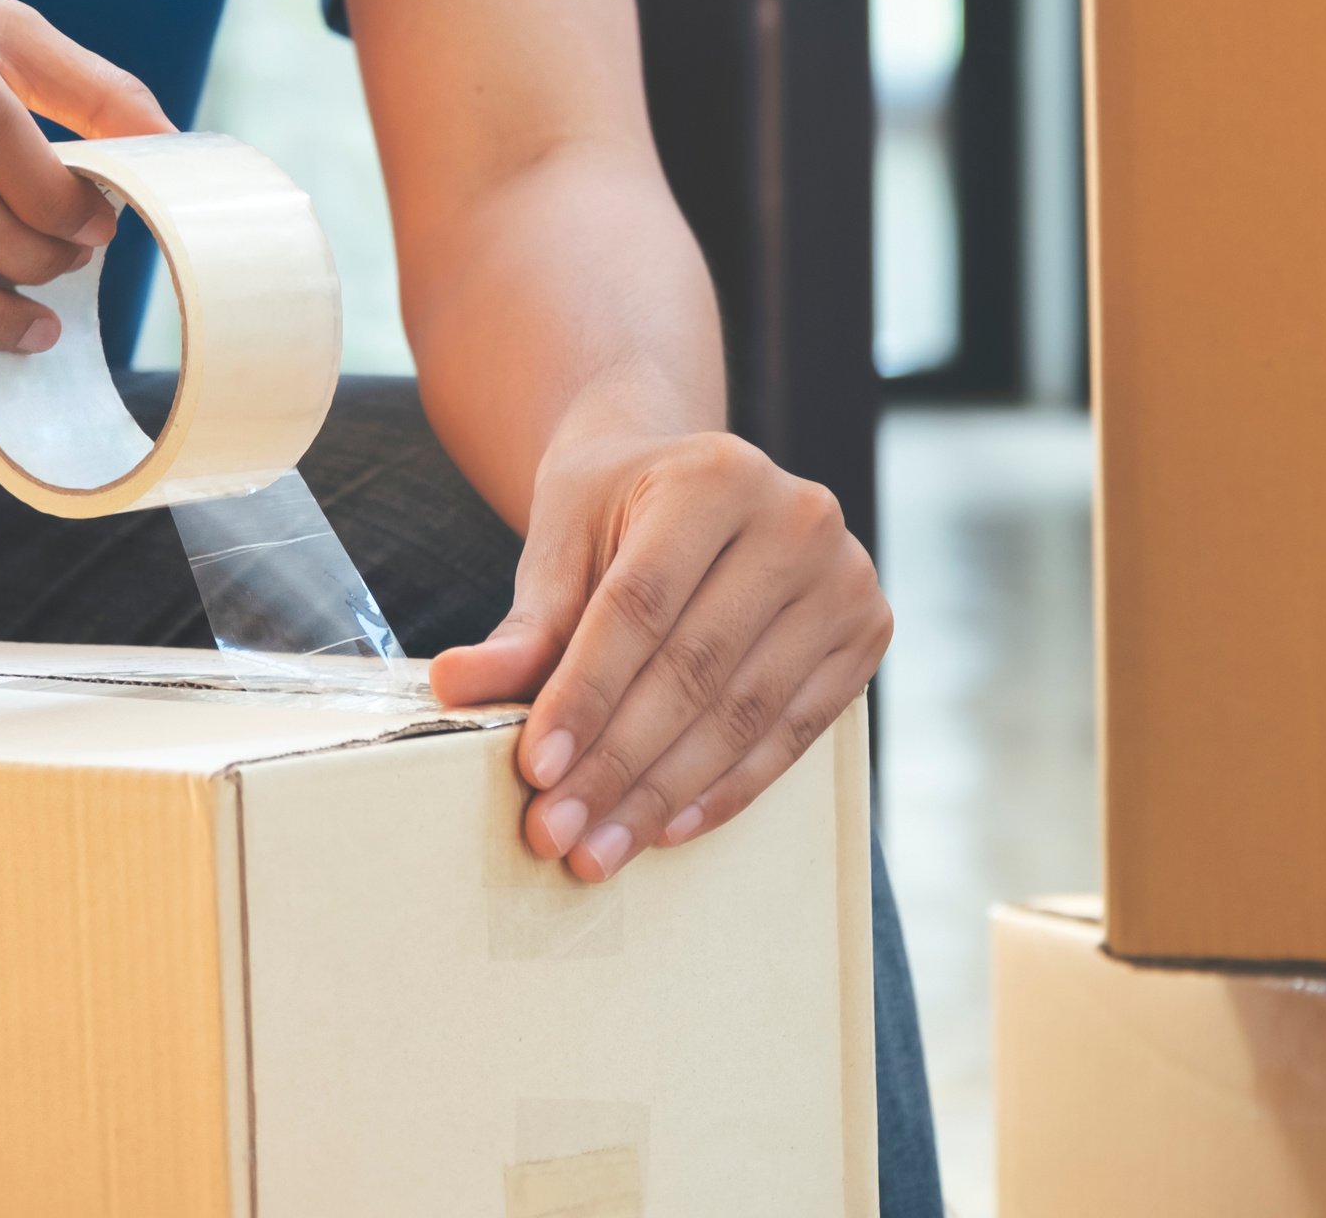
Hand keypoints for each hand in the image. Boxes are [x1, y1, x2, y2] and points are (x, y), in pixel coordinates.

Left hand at [430, 405, 891, 880]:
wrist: (701, 482)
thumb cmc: (621, 511)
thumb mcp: (563, 543)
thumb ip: (525, 623)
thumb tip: (456, 686)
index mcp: (716, 476)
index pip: (641, 605)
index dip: (587, 693)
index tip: (536, 772)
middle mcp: (798, 518)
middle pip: (697, 666)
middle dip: (619, 763)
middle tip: (556, 834)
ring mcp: (846, 577)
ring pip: (746, 711)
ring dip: (665, 793)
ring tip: (600, 850)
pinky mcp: (868, 631)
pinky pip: (794, 732)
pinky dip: (727, 789)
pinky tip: (666, 827)